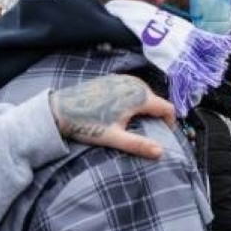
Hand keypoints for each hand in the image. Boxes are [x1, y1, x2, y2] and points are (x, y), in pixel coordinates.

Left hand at [49, 75, 175, 158]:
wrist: (60, 109)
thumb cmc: (87, 125)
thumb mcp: (114, 138)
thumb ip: (139, 145)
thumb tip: (160, 152)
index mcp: (139, 97)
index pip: (166, 107)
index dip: (171, 121)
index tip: (167, 133)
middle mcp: (133, 83)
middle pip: (156, 98)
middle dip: (157, 113)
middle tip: (152, 129)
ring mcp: (121, 78)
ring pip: (144, 91)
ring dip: (146, 104)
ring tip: (139, 120)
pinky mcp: (111, 78)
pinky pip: (131, 86)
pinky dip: (134, 97)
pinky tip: (124, 109)